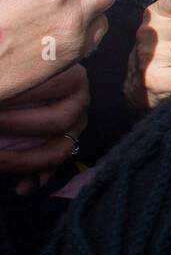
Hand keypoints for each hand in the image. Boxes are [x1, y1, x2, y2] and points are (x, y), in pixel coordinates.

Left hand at [0, 64, 88, 194]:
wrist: (24, 84)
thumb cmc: (17, 74)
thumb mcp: (15, 66)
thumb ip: (10, 76)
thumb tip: (2, 85)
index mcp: (70, 75)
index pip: (49, 86)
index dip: (17, 94)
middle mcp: (78, 102)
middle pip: (59, 121)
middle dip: (17, 126)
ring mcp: (75, 127)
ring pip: (59, 150)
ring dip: (24, 160)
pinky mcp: (65, 146)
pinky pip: (56, 168)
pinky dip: (37, 179)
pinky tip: (19, 188)